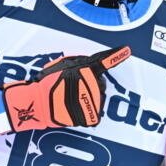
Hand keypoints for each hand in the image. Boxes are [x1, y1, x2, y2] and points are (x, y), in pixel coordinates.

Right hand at [1, 46, 129, 130]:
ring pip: (97, 99)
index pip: (104, 61)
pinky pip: (94, 114)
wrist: (39, 103)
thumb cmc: (47, 84)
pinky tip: (74, 111)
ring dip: (87, 99)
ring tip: (69, 100)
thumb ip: (80, 63)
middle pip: (100, 84)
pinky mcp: (92, 115)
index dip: (116, 55)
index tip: (127, 50)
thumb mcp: (62, 65)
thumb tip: (92, 64)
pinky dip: (86, 114)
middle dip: (89, 85)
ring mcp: (93, 100)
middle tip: (70, 89)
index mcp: (86, 69)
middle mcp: (92, 84)